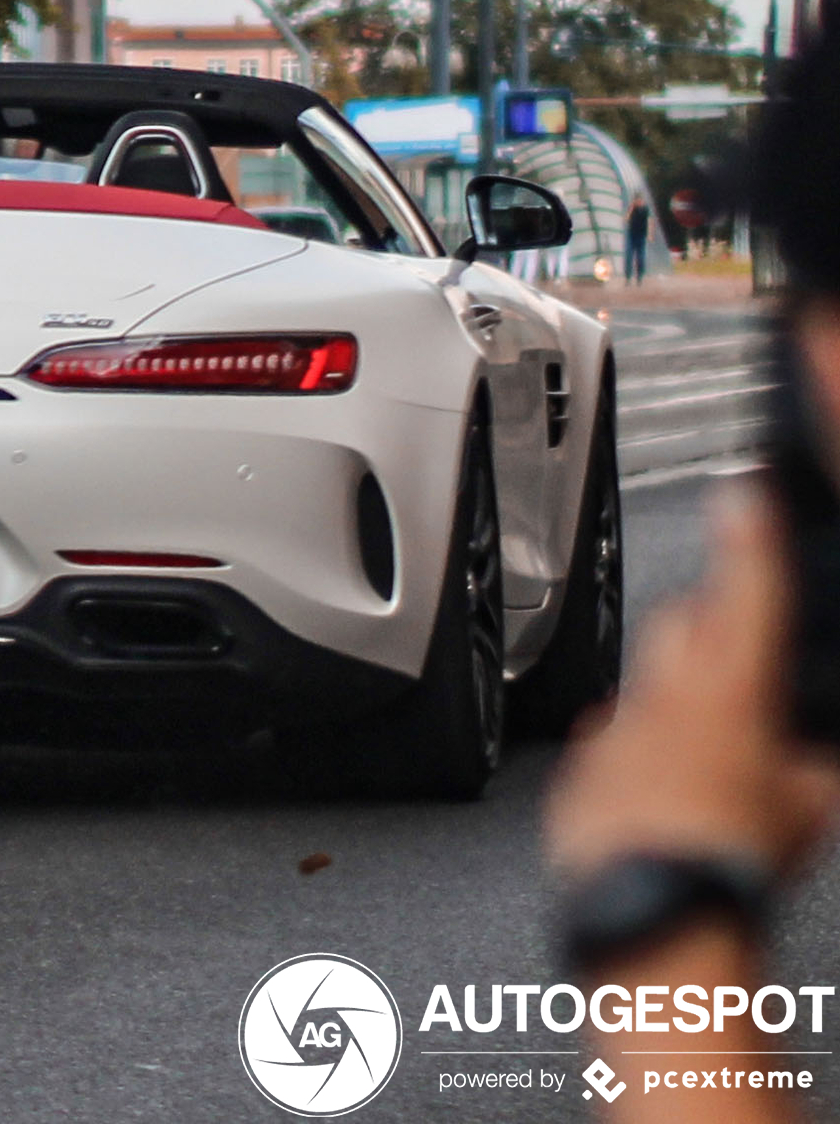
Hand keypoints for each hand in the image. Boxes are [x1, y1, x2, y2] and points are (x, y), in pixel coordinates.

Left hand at [546, 481, 839, 881]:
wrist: (655, 907)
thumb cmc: (735, 857)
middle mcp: (666, 695)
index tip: (744, 491)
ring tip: (706, 753)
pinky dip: (636, 753)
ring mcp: (616, 726)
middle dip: (711, 627)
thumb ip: (816, 762)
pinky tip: (661, 790)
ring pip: (644, 683)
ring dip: (674, 700)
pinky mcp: (580, 765)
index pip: (747, 588)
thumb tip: (817, 755)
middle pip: (684, 623)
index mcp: (734, 689)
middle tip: (741, 666)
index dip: (749, 535)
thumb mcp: (811, 806)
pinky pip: (609, 741)